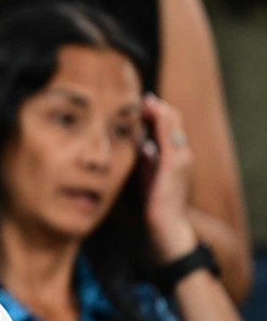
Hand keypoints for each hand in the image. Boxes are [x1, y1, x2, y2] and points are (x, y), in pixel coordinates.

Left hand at [140, 94, 198, 262]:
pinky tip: (149, 111)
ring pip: (173, 122)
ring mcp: (180, 156)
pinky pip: (169, 135)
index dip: (154, 111)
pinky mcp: (175, 163)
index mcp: (174, 154)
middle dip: (155, 105)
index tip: (138, 101)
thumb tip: (139, 143)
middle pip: (172, 118)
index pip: (168, 124)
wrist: (165, 224)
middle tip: (137, 96)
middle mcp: (181, 152)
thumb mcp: (148, 173)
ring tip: (143, 99)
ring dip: (158, 108)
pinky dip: (161, 120)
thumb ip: (145, 158)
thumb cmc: (155, 200)